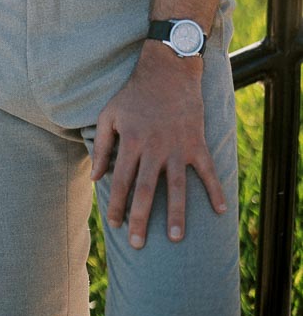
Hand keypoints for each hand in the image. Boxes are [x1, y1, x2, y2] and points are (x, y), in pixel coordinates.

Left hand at [90, 42, 226, 247]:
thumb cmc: (133, 94)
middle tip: (138, 245)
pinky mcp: (196, 142)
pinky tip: (220, 211)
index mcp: (131, 142)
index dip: (116, 204)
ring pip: (177, 187)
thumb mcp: (109, 114)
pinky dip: (215, 190)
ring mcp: (177, 147)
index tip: (113, 225)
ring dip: (177, 214)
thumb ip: (102, 147)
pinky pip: (207, 171)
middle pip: (147, 190)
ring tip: (176, 239)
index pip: (120, 181)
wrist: (167, 70)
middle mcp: (154, 148)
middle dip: (141, 219)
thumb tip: (96, 178)